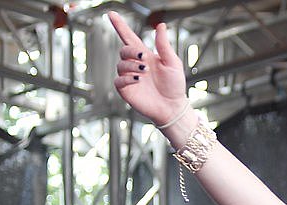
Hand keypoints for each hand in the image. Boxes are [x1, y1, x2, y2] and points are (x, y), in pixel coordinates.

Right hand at [108, 11, 187, 125]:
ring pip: (121, 64)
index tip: (111, 15)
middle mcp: (135, 65)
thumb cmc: (174, 86)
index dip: (120, 26)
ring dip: (132, 66)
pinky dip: (127, 78)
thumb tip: (161, 26)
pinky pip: (118, 80)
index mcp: (145, 56)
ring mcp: (129, 77)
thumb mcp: (172, 62)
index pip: (129, 37)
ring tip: (145, 73)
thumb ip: (163, 44)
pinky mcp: (126, 89)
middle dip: (132, 52)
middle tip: (144, 59)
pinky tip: (138, 80)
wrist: (173, 107)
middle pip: (124, 50)